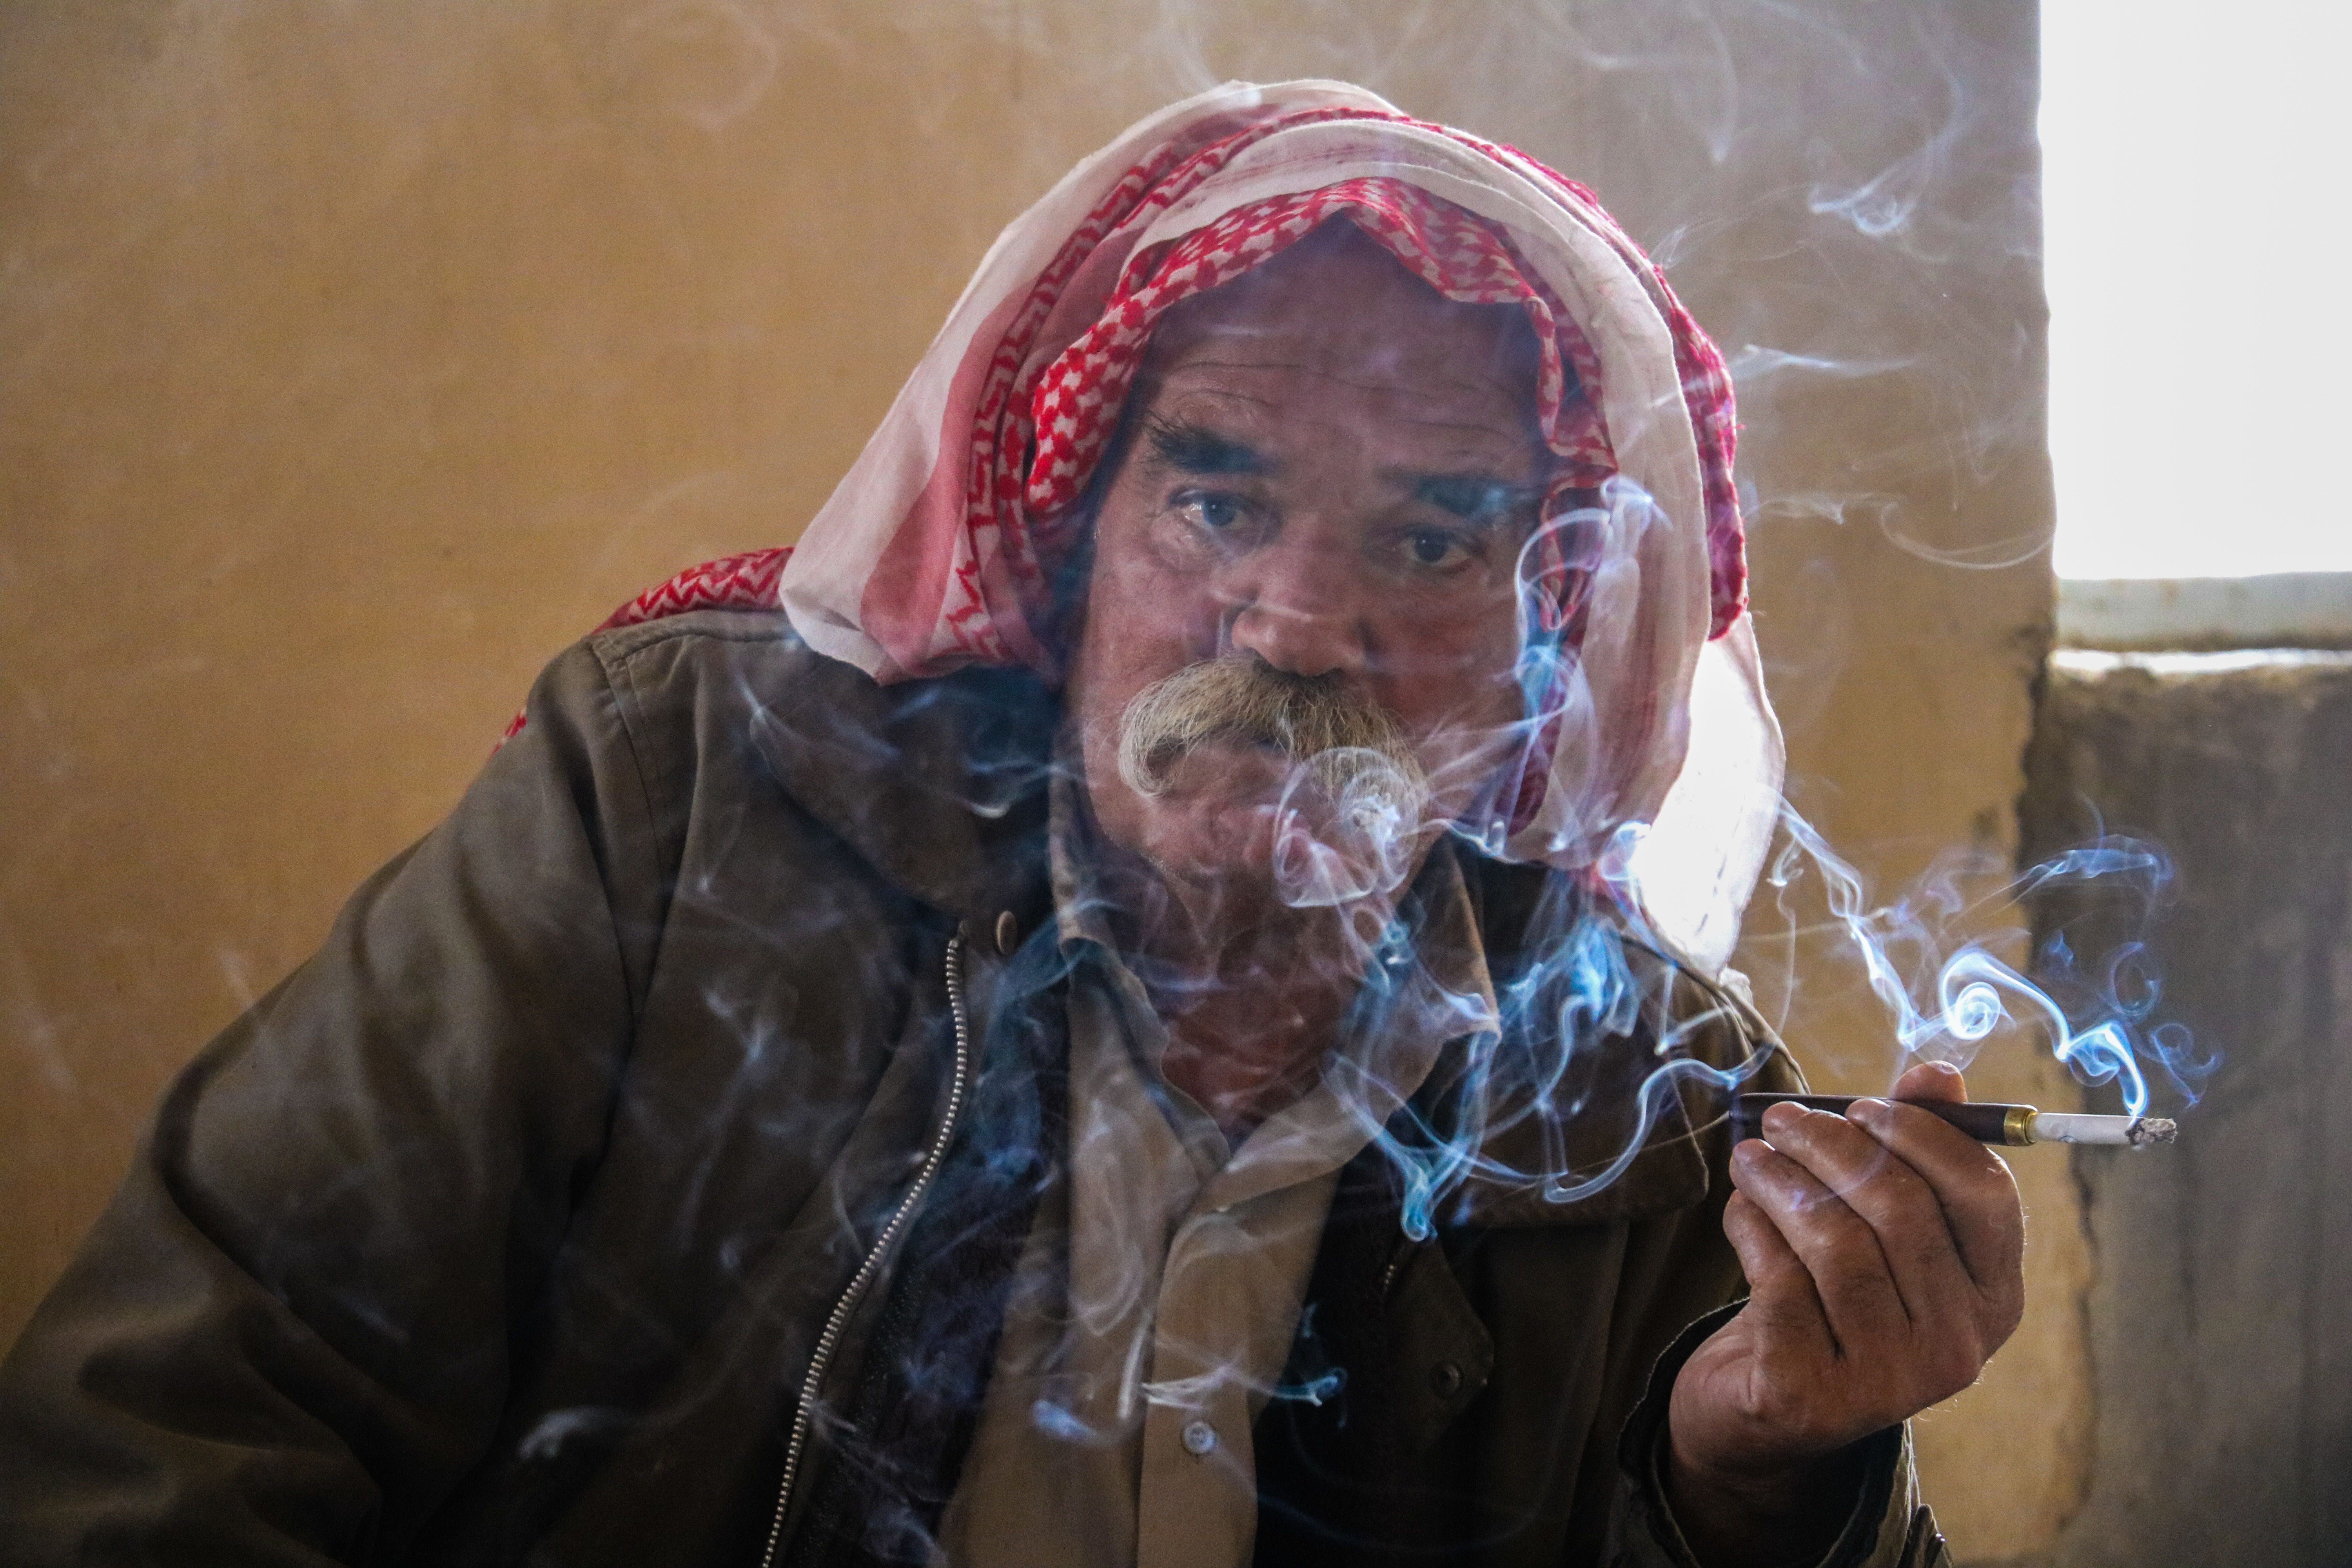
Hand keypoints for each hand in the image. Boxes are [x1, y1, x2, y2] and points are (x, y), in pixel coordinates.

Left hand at [1664, 1061, 2025, 1565]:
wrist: (1766, 1407)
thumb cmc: (1833, 1296)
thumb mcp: (1880, 1227)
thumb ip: (1914, 1148)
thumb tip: (1940, 1072)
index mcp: (1995, 1297)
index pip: (1984, 1195)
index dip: (1921, 1135)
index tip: (1859, 1106)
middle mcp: (1960, 1346)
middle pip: (1900, 1209)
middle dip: (1831, 1146)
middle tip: (1780, 1118)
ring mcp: (1892, 1379)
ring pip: (1835, 1241)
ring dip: (1781, 1181)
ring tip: (1749, 1157)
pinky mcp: (1815, 1394)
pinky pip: (1778, 1280)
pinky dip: (1750, 1229)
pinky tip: (1739, 1210)